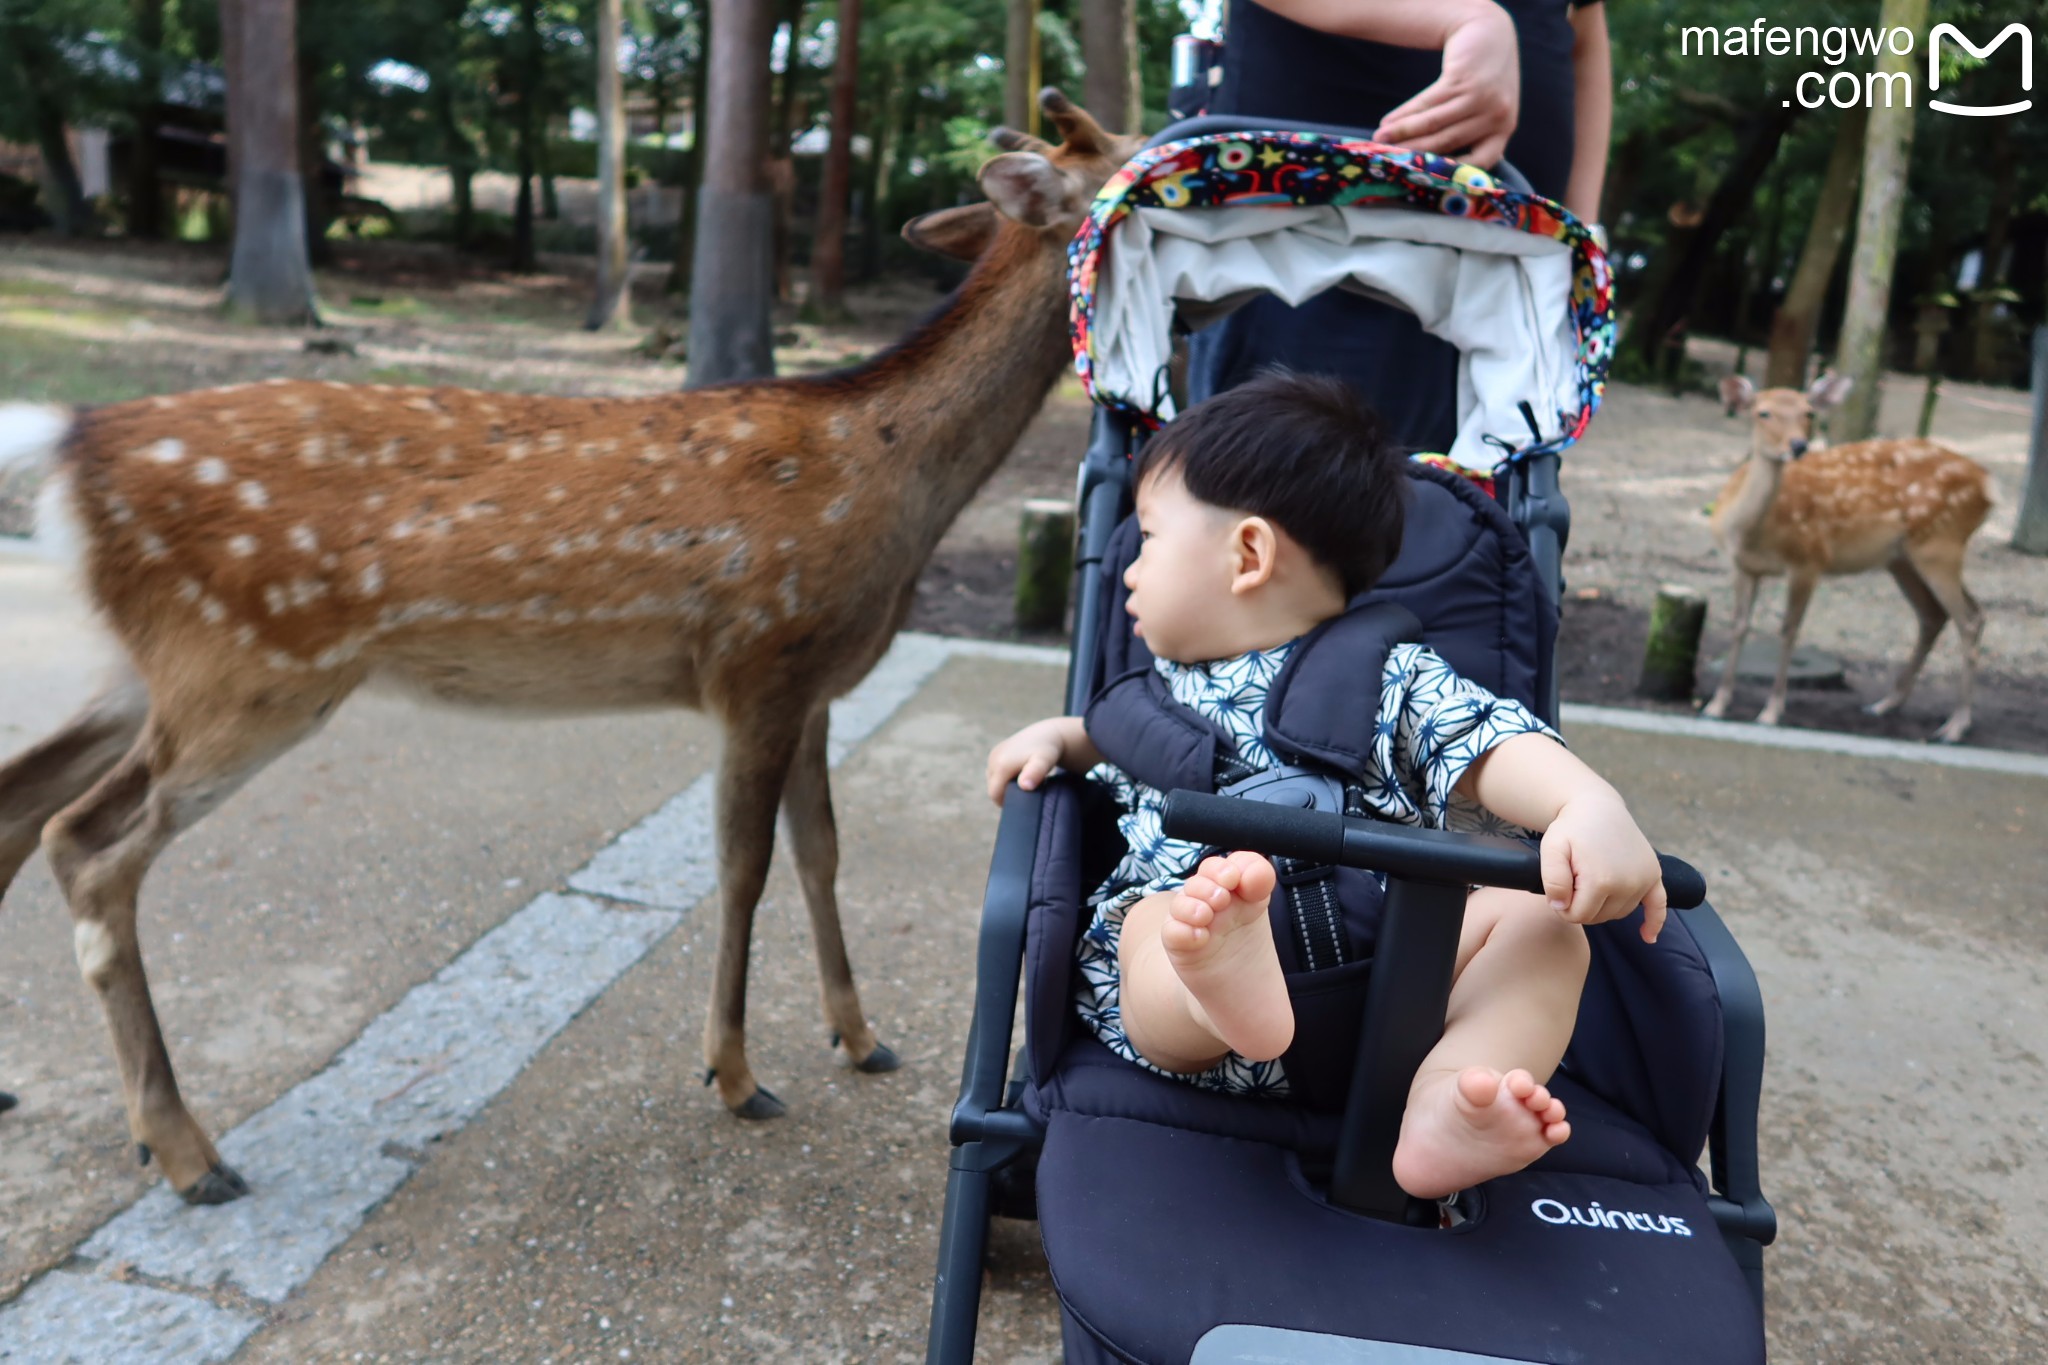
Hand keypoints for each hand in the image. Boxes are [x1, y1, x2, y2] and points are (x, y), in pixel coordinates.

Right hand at [985, 718, 1074, 804]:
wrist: (1047, 733)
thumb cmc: (1047, 751)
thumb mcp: (1044, 762)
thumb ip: (1034, 773)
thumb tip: (1024, 786)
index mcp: (1000, 765)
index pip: (995, 794)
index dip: (1006, 802)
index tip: (1023, 801)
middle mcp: (993, 759)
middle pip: (993, 788)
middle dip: (1006, 793)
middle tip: (1026, 789)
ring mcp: (993, 754)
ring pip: (994, 780)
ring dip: (1005, 785)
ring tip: (1024, 779)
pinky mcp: (995, 751)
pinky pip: (995, 772)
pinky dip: (1005, 776)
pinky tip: (1020, 772)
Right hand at [1373, 3, 1520, 168]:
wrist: (1489, 34)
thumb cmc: (1484, 80)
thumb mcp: (1488, 109)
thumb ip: (1472, 135)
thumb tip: (1436, 168)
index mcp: (1503, 130)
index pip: (1478, 163)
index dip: (1448, 173)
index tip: (1420, 179)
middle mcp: (1496, 116)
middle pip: (1447, 143)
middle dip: (1413, 152)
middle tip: (1388, 159)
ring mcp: (1481, 97)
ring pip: (1434, 124)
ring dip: (1402, 133)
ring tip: (1381, 138)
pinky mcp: (1462, 79)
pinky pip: (1428, 103)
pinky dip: (1405, 114)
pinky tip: (1389, 120)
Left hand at [1536, 789, 1667, 942]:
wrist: (1598, 807)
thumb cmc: (1571, 828)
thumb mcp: (1551, 848)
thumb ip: (1552, 880)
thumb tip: (1562, 907)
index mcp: (1601, 880)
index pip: (1578, 916)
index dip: (1563, 907)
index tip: (1558, 889)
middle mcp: (1628, 883)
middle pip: (1599, 917)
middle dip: (1582, 905)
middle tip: (1573, 879)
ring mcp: (1644, 879)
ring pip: (1618, 913)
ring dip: (1603, 905)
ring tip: (1590, 878)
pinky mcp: (1654, 875)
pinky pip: (1659, 906)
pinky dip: (1654, 923)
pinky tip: (1648, 937)